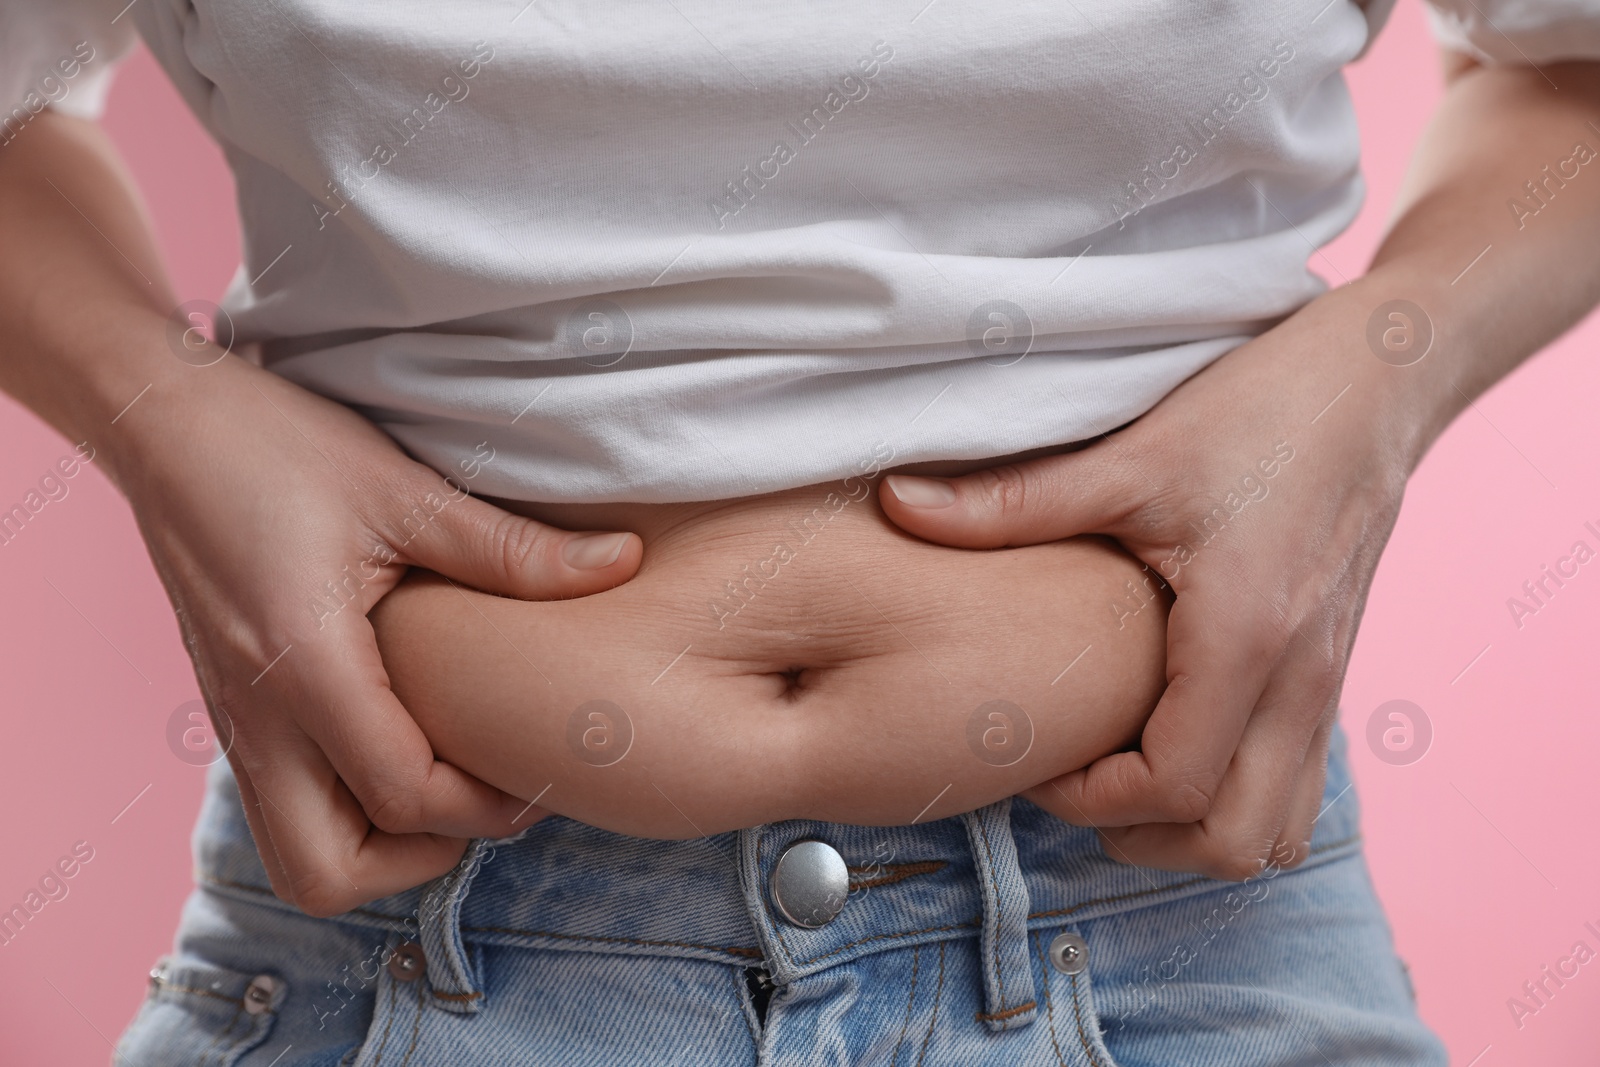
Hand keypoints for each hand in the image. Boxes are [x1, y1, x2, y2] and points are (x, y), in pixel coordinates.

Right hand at [120, 356, 641, 914]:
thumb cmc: (278, 448)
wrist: (162, 424)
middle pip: (326, 876)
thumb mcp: (405, 491)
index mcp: (306, 669)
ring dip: (377, 844)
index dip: (488, 805)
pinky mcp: (233, 713)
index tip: (543, 769)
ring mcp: (236, 724)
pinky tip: (402, 736)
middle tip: (486, 793)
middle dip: (419, 859)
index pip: (404, 796)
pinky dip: (346, 808)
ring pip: (297, 855)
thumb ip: (513, 549)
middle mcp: (258, 719)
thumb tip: (623, 562)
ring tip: (447, 772)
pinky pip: (287, 806)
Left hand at [879, 284, 1413, 878]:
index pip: (1173, 787)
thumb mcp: (1129, 457)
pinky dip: (1238, 794)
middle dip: (1145, 838)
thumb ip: (1010, 500)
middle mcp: (1299, 681)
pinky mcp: (1330, 674)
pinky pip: (1297, 784)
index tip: (1037, 758)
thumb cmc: (1261, 411)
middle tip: (1075, 782)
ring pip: (1280, 830)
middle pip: (1237, 841)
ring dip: (1198, 828)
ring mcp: (1326, 686)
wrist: (1378, 382)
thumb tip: (896, 503)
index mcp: (1245, 637)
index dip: (1090, 799)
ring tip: (1124, 775)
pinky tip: (1177, 735)